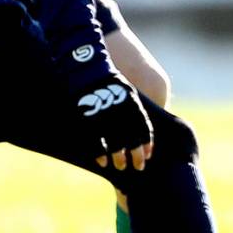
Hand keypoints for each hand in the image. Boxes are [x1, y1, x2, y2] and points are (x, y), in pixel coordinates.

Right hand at [56, 37, 152, 170]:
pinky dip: (99, 151)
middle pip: (131, 136)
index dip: (145, 142)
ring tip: (120, 167)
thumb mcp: (124, 90)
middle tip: (139, 167)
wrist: (84, 65)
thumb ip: (130, 107)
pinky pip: (94, 138)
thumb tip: (140, 127)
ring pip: (114, 139)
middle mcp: (119, 107)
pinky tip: (102, 161)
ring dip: (118, 155)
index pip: (142, 125)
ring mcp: (102, 112)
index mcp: (131, 100)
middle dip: (135, 153)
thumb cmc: (106, 79)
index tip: (148, 155)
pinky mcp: (87, 116)